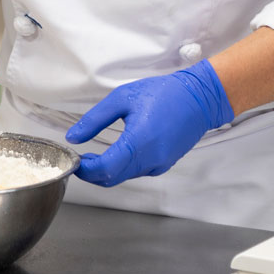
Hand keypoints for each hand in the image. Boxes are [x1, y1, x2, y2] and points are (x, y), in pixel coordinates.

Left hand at [66, 59, 233, 186]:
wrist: (199, 98)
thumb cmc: (164, 94)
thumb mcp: (122, 98)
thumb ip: (95, 119)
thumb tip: (74, 136)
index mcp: (139, 142)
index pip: (105, 170)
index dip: (85, 170)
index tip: (74, 160)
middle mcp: (150, 160)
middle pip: (112, 179)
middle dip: (92, 172)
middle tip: (80, 158)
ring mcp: (159, 165)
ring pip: (124, 177)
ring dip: (106, 170)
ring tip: (94, 153)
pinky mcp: (164, 165)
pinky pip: (136, 172)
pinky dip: (122, 167)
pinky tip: (116, 152)